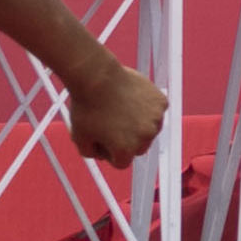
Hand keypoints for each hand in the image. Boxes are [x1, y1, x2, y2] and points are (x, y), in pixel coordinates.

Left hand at [65, 53, 168, 168]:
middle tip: (113, 125)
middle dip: (127, 140)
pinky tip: (131, 100)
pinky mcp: (161, 102)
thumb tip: (101, 155)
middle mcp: (145, 137)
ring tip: (121, 110)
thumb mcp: (79, 138)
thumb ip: (91, 153)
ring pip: (149, 130)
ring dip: (139, 125)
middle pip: (139, 148)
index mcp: (126, 149)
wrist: (97, 77)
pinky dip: (147, 108)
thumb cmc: (86, 107)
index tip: (102, 139)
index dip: (108, 152)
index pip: (121, 162)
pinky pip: (156, 112)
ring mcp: (156, 118)